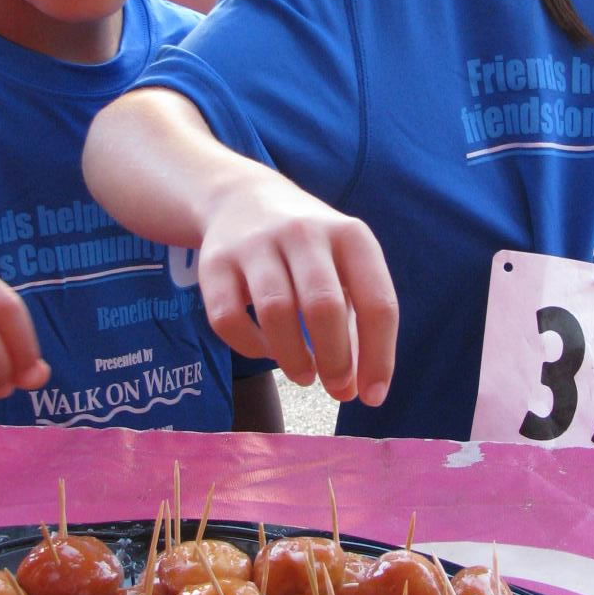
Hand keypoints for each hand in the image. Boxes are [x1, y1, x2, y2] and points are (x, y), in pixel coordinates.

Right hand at [196, 169, 396, 407]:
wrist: (242, 199)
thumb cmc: (309, 249)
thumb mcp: (344, 267)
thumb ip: (357, 322)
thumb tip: (355, 388)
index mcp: (350, 236)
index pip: (376, 301)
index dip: (379, 356)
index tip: (372, 395)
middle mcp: (304, 233)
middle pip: (324, 306)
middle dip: (335, 359)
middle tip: (336, 386)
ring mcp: (256, 244)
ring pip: (276, 312)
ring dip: (294, 358)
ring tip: (304, 375)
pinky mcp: (215, 262)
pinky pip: (229, 318)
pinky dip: (250, 347)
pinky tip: (266, 351)